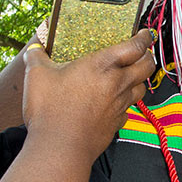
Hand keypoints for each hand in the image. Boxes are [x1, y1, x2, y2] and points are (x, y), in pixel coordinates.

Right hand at [20, 30, 156, 161]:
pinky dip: (125, 104)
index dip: (144, 38)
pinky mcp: (116, 124)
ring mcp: (119, 105)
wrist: (59, 148)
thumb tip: (34, 49)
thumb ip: (36, 57)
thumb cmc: (50, 110)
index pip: (135, 46)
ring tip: (129, 77)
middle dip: (148, 57)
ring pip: (141, 88)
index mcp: (103, 65)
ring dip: (139, 80)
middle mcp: (117, 84)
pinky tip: (114, 104)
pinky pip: (128, 110)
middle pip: (147, 66)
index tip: (145, 34)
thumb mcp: (36, 76)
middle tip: (142, 53)